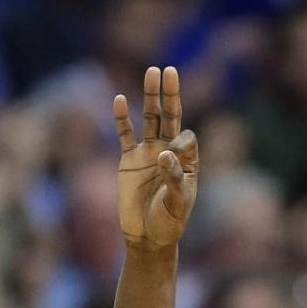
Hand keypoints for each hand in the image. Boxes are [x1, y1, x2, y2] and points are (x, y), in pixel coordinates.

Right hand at [114, 65, 198, 247]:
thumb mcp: (178, 204)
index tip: (170, 157)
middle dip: (170, 95)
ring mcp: (148, 153)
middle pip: (170, 117)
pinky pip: (125, 134)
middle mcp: (168, 152)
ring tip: (152, 72)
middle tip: (170, 70)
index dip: (181, 142)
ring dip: (150, 96)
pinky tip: (119, 99)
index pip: (187, 139)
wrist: (146, 237)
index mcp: (187, 162)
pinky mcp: (128, 159)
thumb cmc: (169, 223)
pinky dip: (121, 118)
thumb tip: (164, 151)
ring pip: (150, 118)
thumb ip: (174, 178)